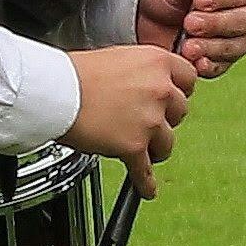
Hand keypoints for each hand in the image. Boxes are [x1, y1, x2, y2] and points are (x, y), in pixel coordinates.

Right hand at [68, 43, 195, 194]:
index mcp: (157, 62)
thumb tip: (149, 86)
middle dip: (166, 118)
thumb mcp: (120, 57)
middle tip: (150, 121)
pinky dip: (145, 183)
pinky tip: (146, 188)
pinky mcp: (134, 146)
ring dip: (156, 147)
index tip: (173, 97)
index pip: (189, 78)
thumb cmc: (77, 73)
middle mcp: (159, 89)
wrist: (56, 91)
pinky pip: (145, 171)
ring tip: (145, 149)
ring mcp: (149, 119)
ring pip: (168, 142)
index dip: (179, 90)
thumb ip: (143, 72)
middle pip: (181, 112)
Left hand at [138, 0, 245, 77]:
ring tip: (187, 45)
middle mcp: (244, 16)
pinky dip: (207, 65)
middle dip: (215, 23)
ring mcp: (235, 41)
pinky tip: (195, 61)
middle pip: (242, 22)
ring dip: (209, 47)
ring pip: (233, 47)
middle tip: (190, 22)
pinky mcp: (222, 62)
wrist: (154, 22)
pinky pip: (220, 67)